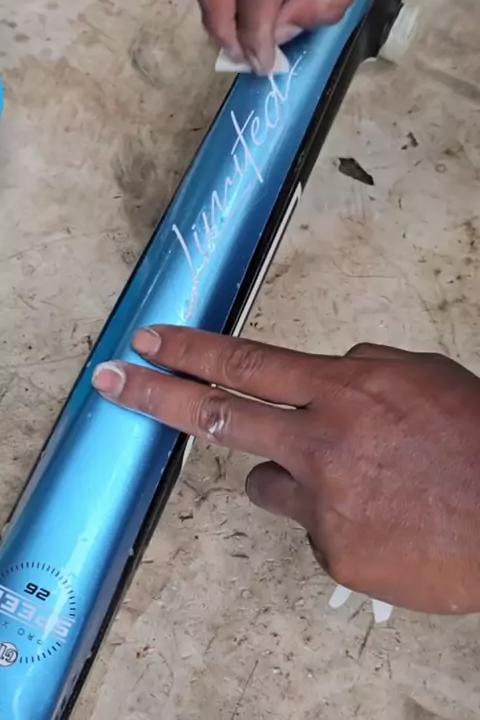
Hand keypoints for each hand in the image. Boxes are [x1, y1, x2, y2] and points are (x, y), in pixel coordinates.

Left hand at [93, 327, 479, 614]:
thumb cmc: (475, 441)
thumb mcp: (419, 378)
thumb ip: (359, 369)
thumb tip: (324, 373)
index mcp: (345, 390)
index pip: (247, 362)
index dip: (191, 351)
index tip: (149, 343)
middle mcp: (322, 444)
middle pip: (218, 416)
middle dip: (158, 397)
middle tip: (115, 384)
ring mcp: (323, 503)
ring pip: (266, 482)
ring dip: (286, 473)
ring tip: (347, 478)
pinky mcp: (334, 551)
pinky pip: (314, 526)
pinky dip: (336, 517)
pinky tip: (381, 516)